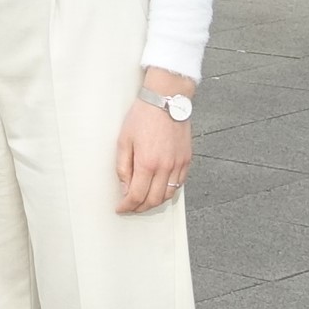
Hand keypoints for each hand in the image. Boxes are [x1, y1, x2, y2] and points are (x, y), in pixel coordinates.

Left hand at [115, 68, 193, 214]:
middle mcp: (165, 167)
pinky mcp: (187, 159)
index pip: (137, 195)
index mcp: (147, 163)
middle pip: (154, 200)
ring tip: (144, 200)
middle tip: (131, 207)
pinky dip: (169, 191)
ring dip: (155, 202)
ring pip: (168, 195)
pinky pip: (179, 183)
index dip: (127, 206)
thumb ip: (123, 167)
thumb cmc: (143, 116)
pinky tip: (160, 189)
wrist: (165, 100)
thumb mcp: (124, 140)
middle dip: (140, 208)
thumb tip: (125, 187)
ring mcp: (178, 164)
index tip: (121, 208)